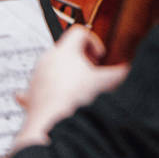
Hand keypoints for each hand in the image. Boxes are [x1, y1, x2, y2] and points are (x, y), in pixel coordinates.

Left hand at [12, 27, 127, 148]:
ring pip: (52, 68)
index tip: (99, 58)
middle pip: (66, 50)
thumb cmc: (74, 100)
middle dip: (81, 60)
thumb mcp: (105, 83)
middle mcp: (47, 60)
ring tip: (79, 90)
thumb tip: (127, 71)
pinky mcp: (31, 95)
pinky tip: (50, 100)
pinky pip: (36, 89)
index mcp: (65, 51)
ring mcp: (36, 77)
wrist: (50, 124)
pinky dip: (45, 92)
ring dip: (66, 75)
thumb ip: (119, 74)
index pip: (80, 33)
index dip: (94, 42)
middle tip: (92, 73)